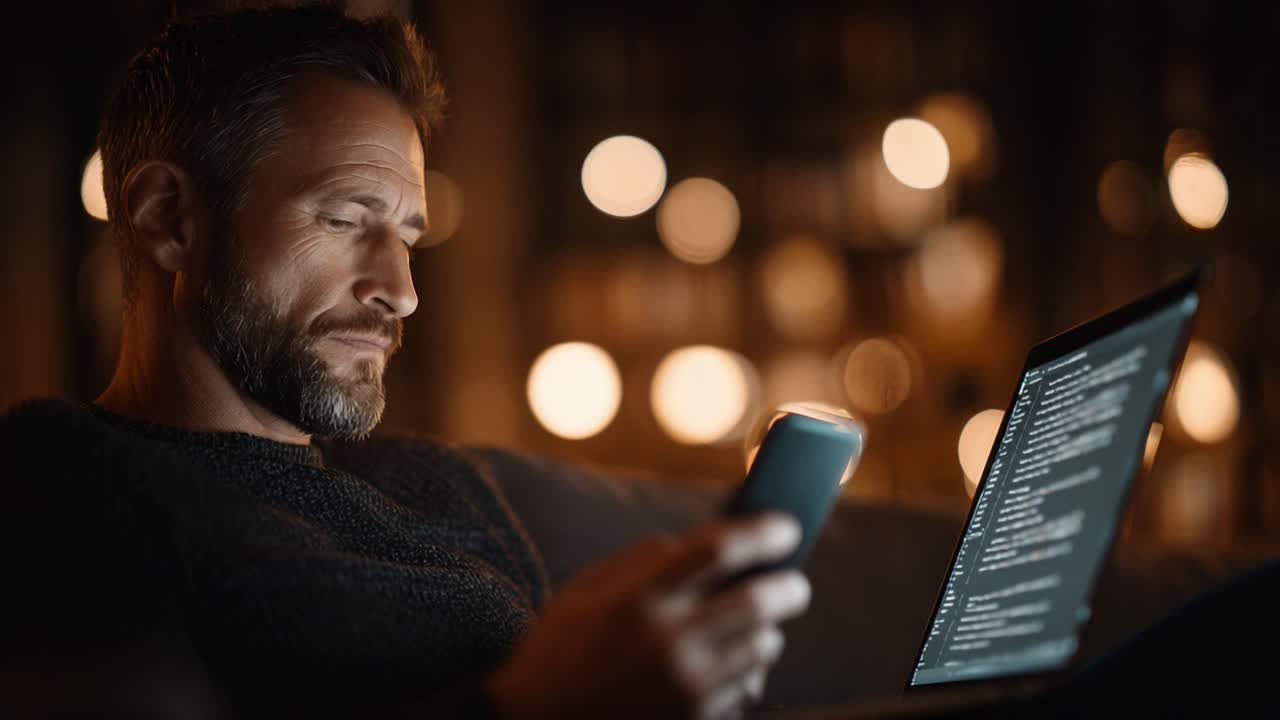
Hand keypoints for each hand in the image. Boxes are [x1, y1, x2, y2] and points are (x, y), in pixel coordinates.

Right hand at [487, 512, 809, 718]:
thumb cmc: (559, 650)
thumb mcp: (588, 590)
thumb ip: (646, 561)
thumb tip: (711, 536)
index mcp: (638, 598)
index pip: (719, 550)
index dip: (762, 532)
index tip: (786, 527)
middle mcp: (668, 643)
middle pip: (758, 602)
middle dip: (788, 587)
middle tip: (793, 583)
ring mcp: (686, 690)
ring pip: (763, 648)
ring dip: (765, 634)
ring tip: (750, 629)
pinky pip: (748, 690)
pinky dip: (746, 675)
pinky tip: (723, 669)